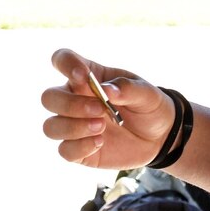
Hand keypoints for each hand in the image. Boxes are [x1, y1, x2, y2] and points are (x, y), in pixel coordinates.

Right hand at [40, 48, 176, 170]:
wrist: (160, 137)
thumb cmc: (149, 107)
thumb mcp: (147, 93)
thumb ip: (127, 88)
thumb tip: (106, 89)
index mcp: (87, 78)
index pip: (62, 60)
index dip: (65, 64)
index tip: (82, 75)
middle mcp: (74, 100)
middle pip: (49, 98)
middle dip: (70, 105)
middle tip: (100, 110)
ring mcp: (73, 126)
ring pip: (50, 126)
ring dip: (73, 127)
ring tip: (102, 127)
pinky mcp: (78, 149)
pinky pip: (64, 150)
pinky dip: (79, 147)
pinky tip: (100, 142)